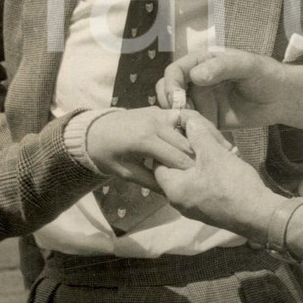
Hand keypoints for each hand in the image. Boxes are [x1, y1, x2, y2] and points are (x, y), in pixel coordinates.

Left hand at [87, 107, 209, 190]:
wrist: (94, 130)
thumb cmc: (108, 155)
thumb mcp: (127, 173)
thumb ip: (152, 182)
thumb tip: (175, 193)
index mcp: (145, 140)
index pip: (178, 158)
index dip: (191, 172)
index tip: (202, 182)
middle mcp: (155, 123)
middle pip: (186, 143)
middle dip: (198, 159)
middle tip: (208, 173)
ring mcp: (158, 113)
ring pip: (188, 128)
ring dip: (197, 143)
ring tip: (206, 158)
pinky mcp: (159, 109)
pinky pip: (181, 119)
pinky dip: (190, 130)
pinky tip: (198, 143)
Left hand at [153, 117, 274, 240]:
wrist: (259, 215)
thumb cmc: (232, 184)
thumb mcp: (214, 154)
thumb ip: (198, 134)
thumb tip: (186, 119)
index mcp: (173, 189)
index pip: (158, 161)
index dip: (168, 143)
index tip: (181, 131)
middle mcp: (178, 201)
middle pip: (174, 168)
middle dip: (186, 151)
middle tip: (199, 138)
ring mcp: (193, 207)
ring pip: (188, 176)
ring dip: (199, 161)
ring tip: (214, 147)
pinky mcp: (207, 209)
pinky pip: (199, 186)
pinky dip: (205, 172)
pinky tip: (219, 162)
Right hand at [156, 49, 286, 128]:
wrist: (281, 98)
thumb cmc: (265, 74)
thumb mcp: (246, 65)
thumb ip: (222, 67)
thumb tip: (196, 76)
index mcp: (200, 62)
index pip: (175, 71)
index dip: (170, 85)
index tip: (175, 100)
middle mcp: (196, 81)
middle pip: (168, 91)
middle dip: (169, 105)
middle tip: (179, 118)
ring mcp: (201, 101)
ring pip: (177, 111)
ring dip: (178, 120)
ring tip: (189, 130)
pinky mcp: (208, 119)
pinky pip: (192, 125)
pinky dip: (190, 132)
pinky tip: (197, 139)